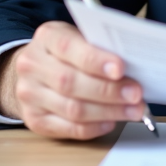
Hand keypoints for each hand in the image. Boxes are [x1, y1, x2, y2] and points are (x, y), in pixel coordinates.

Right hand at [0, 21, 144, 139]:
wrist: (34, 68)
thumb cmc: (68, 51)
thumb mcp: (80, 37)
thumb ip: (100, 47)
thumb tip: (135, 66)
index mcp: (46, 38)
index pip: (69, 47)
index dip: (96, 60)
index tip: (121, 69)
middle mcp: (32, 66)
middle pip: (70, 83)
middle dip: (109, 90)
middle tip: (136, 94)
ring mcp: (29, 95)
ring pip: (72, 109)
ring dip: (108, 112)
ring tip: (133, 111)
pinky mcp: (34, 120)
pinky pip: (68, 129)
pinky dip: (95, 127)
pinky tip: (112, 121)